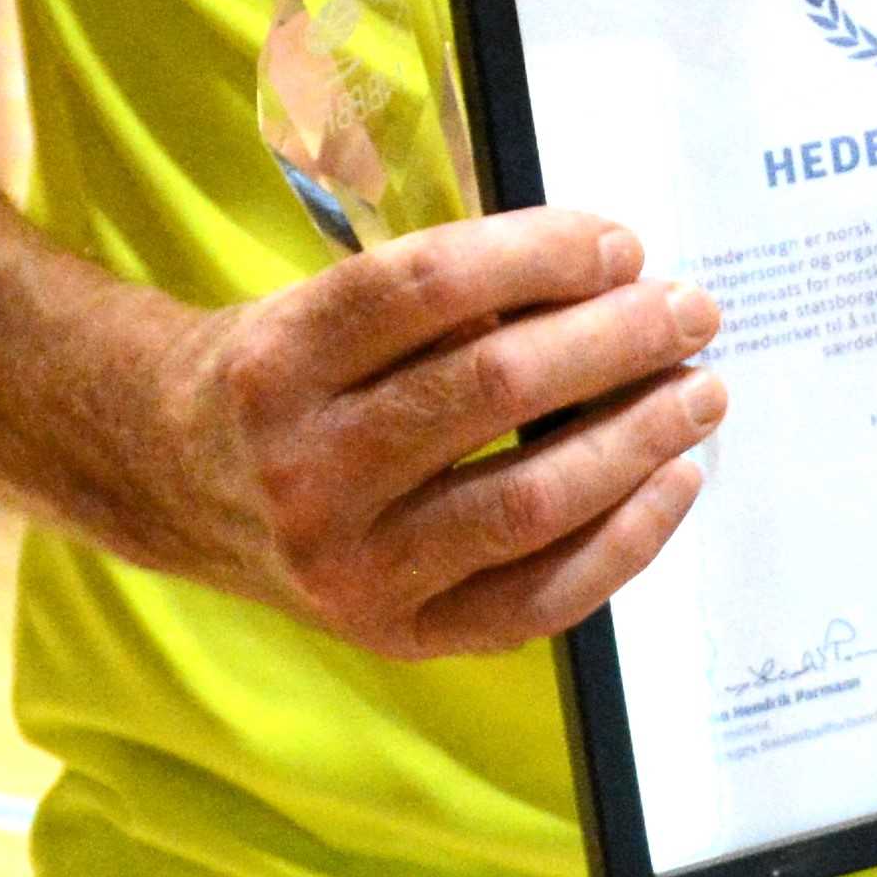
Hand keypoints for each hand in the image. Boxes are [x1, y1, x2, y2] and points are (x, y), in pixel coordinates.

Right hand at [162, 209, 724, 658]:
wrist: (174, 481)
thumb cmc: (290, 375)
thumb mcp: (323, 304)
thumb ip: (443, 292)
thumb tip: (614, 275)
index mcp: (282, 359)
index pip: (431, 285)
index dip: (544, 254)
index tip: (624, 244)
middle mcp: (305, 467)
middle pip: (494, 387)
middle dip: (619, 339)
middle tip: (691, 311)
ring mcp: (348, 565)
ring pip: (530, 497)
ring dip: (641, 437)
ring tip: (702, 392)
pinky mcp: (397, 633)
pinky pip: (540, 597)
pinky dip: (628, 537)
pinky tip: (677, 479)